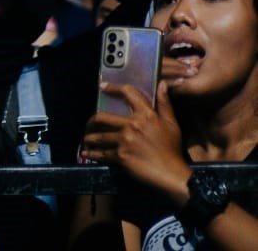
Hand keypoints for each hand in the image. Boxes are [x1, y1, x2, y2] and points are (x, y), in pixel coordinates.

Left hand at [81, 81, 190, 200]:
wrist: (172, 174)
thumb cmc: (172, 149)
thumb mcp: (172, 124)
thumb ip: (165, 103)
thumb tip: (162, 84)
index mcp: (145, 114)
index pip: (128, 93)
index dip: (113, 87)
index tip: (102, 86)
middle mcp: (132, 124)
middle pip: (101, 117)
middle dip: (91, 121)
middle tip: (89, 124)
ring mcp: (124, 140)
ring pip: (98, 136)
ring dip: (89, 138)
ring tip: (86, 140)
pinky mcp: (120, 155)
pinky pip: (101, 153)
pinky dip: (92, 154)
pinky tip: (87, 153)